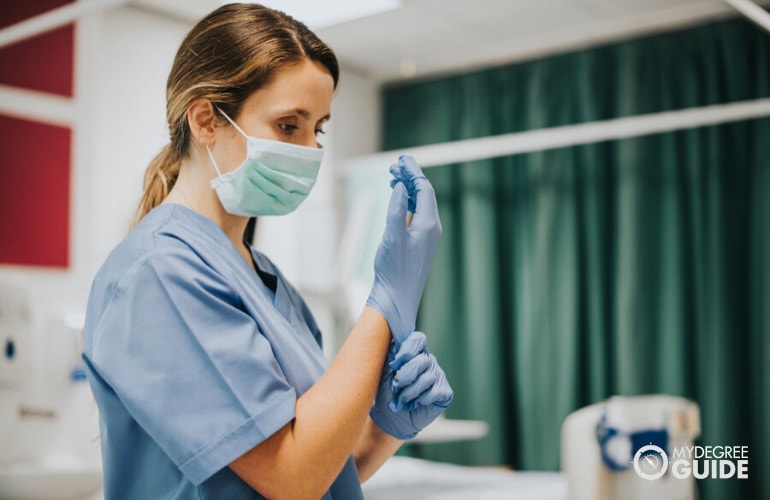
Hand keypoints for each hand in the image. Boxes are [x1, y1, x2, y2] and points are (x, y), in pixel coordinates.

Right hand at [366, 155, 441, 342]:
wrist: (397, 298)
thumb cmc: (394, 270)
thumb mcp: (392, 236)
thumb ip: (396, 209)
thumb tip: (401, 187)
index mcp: (429, 224)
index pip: (424, 189)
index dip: (413, 172)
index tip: (401, 160)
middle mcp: (432, 228)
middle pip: (425, 193)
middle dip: (411, 176)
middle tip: (396, 164)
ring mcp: (427, 235)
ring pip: (421, 203)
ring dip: (409, 188)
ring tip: (394, 176)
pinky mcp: (420, 242)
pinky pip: (417, 213)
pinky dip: (408, 201)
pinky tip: (398, 198)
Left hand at [370, 332, 452, 439]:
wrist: (390, 419)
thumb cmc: (386, 393)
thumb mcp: (384, 371)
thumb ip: (392, 355)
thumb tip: (397, 345)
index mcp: (413, 352)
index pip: (418, 339)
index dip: (407, 351)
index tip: (394, 366)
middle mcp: (427, 361)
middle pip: (422, 360)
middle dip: (405, 377)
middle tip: (395, 388)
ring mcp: (437, 375)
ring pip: (427, 378)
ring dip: (410, 392)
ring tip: (402, 400)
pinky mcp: (445, 392)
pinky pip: (435, 391)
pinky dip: (422, 400)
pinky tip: (416, 403)